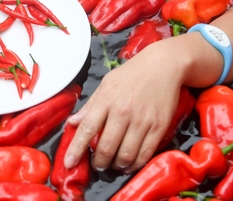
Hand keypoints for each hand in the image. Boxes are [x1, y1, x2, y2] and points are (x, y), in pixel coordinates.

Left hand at [64, 39, 185, 171]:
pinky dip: (135, 165)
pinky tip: (129, 164)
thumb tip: (72, 123)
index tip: (69, 163)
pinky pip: (145, 154)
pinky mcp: (159, 127)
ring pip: (126, 155)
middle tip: (97, 165)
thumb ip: (90, 106)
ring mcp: (142, 121)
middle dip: (99, 162)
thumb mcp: (106, 84)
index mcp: (106, 100)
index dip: (76, 148)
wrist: (163, 66)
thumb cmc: (131, 74)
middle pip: (106, 147)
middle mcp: (123, 112)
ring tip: (112, 165)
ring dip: (116, 166)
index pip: (87, 128)